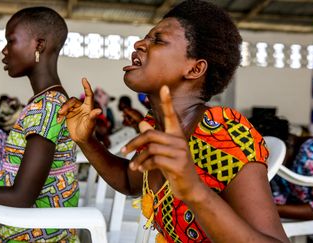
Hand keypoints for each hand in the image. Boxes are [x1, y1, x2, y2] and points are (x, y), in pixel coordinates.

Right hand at [58, 78, 101, 143]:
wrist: (82, 139)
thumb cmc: (88, 132)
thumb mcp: (90, 124)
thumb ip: (93, 117)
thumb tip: (99, 111)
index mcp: (89, 107)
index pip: (89, 95)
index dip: (86, 87)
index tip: (83, 79)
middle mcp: (82, 107)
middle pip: (73, 100)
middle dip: (67, 105)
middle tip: (61, 112)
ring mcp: (75, 110)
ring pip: (67, 104)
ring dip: (62, 109)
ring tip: (59, 116)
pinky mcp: (69, 114)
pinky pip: (63, 111)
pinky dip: (60, 114)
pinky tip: (58, 120)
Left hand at [122, 85, 201, 200]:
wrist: (189, 188)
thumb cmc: (175, 168)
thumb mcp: (163, 152)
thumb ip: (153, 138)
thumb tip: (141, 122)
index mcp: (177, 134)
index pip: (171, 115)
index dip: (167, 102)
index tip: (164, 87)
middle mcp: (180, 140)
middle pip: (150, 134)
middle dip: (134, 142)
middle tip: (123, 150)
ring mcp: (181, 152)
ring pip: (151, 149)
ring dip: (138, 158)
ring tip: (133, 165)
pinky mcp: (178, 164)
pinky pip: (155, 160)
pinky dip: (145, 165)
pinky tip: (141, 170)